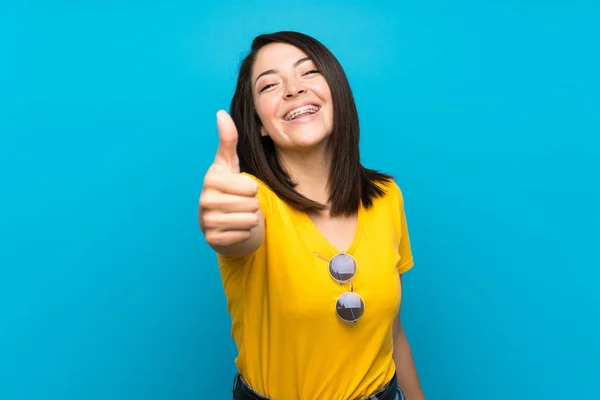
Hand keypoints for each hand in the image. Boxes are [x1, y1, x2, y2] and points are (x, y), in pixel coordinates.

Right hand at [199, 110, 260, 247]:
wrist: (222, 220)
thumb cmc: (229, 188)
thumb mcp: (230, 164)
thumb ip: (228, 140)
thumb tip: (221, 113)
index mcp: (211, 179)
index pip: (250, 187)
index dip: (252, 188)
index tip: (241, 188)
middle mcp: (205, 200)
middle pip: (252, 204)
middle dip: (253, 205)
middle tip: (241, 204)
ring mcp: (207, 221)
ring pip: (249, 220)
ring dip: (250, 219)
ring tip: (239, 214)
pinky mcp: (213, 239)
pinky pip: (243, 235)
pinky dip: (244, 233)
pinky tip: (234, 228)